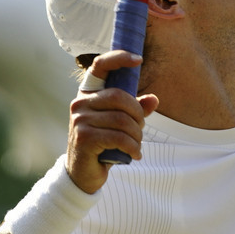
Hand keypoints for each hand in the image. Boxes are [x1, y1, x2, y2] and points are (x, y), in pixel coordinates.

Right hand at [66, 51, 158, 194]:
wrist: (82, 174)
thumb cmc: (103, 143)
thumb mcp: (119, 123)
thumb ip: (135, 109)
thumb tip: (154, 99)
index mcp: (88, 93)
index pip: (100, 66)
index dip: (118, 58)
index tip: (138, 59)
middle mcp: (80, 103)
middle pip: (119, 96)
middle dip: (137, 113)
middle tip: (141, 128)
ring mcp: (80, 120)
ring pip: (121, 119)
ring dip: (136, 134)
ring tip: (137, 144)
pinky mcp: (84, 138)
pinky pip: (118, 137)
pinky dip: (133, 146)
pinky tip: (136, 154)